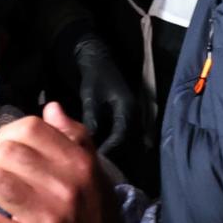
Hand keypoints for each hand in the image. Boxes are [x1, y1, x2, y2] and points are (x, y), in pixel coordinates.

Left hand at [73, 36, 134, 153]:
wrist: (97, 59)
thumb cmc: (93, 76)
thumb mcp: (90, 96)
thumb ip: (92, 116)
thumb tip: (89, 138)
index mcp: (127, 108)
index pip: (121, 135)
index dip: (109, 148)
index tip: (96, 158)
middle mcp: (133, 113)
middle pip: (126, 140)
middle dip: (113, 152)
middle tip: (98, 163)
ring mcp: (130, 114)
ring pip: (125, 137)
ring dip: (114, 147)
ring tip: (98, 158)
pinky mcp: (124, 114)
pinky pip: (121, 132)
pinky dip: (112, 140)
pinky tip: (100, 147)